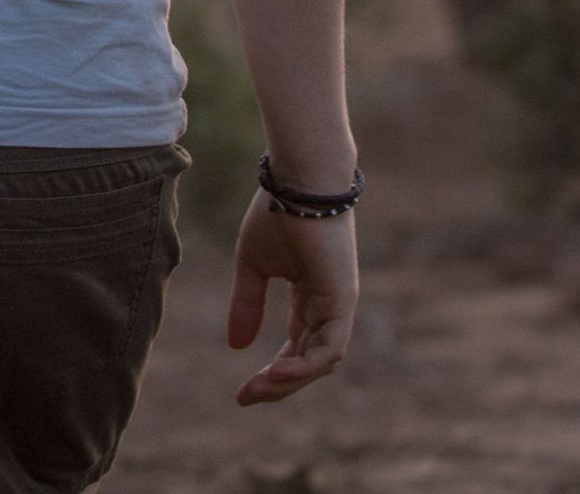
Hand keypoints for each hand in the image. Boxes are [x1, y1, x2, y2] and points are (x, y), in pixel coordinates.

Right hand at [225, 200, 360, 405]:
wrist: (298, 181)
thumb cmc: (276, 213)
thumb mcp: (252, 266)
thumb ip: (247, 304)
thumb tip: (236, 347)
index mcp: (309, 296)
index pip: (297, 346)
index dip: (273, 371)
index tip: (243, 390)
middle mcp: (328, 305)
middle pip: (309, 360)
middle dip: (278, 385)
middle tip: (245, 398)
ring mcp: (338, 304)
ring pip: (321, 361)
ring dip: (289, 380)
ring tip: (258, 387)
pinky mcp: (343, 300)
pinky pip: (330, 348)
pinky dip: (305, 365)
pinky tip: (276, 371)